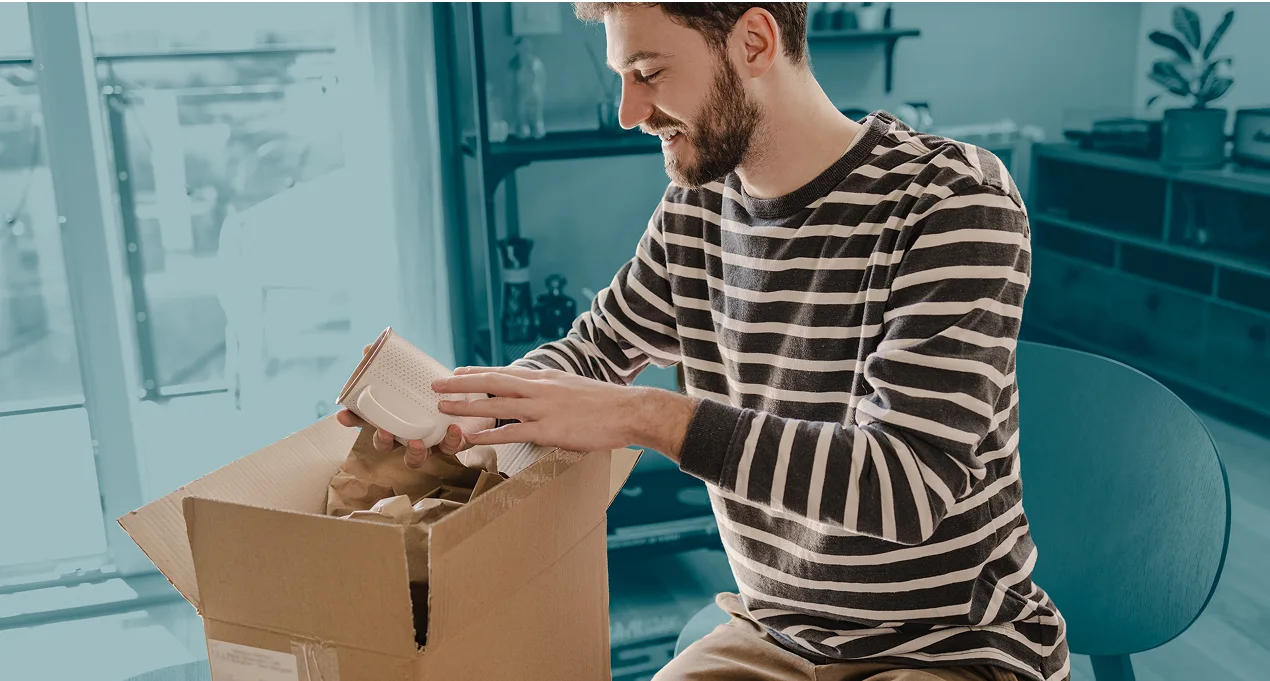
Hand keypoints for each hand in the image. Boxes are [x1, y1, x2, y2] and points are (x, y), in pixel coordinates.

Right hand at [336, 344, 494, 467]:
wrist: (473, 393)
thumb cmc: (436, 386)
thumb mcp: (416, 371)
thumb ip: (393, 361)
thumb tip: (367, 348)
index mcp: (394, 416)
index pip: (366, 421)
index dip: (353, 421)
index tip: (343, 415)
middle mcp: (406, 433)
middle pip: (385, 446)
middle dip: (382, 442)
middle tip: (384, 432)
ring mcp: (428, 441)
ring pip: (414, 458)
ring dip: (413, 453)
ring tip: (415, 442)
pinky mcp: (452, 443)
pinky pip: (449, 448)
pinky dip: (451, 440)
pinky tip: (453, 428)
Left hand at [431, 366, 698, 457]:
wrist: (629, 410)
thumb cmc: (605, 404)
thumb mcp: (574, 388)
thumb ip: (552, 392)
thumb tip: (537, 398)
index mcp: (545, 378)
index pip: (504, 372)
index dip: (477, 373)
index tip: (456, 372)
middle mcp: (539, 388)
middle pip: (492, 382)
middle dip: (461, 384)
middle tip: (435, 385)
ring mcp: (543, 408)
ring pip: (495, 404)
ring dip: (466, 406)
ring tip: (442, 409)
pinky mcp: (549, 429)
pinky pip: (512, 431)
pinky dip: (489, 433)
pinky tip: (471, 437)